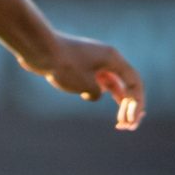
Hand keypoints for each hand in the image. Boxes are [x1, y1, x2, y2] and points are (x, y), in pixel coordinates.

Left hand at [22, 32, 144, 130]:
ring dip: (117, 101)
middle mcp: (106, 58)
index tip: (130, 121)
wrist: (37, 48)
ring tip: (120, 122)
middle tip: (127, 126)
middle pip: (126, 84)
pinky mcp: (80, 65)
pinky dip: (99, 91)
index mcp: (113, 58)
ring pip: (112, 83)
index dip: (137, 104)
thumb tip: (94, 95)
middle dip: (130, 106)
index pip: (134, 83)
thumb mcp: (85, 85)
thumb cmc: (63, 65)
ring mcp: (93, 61)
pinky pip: (96, 80)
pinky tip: (88, 96)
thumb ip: (96, 93)